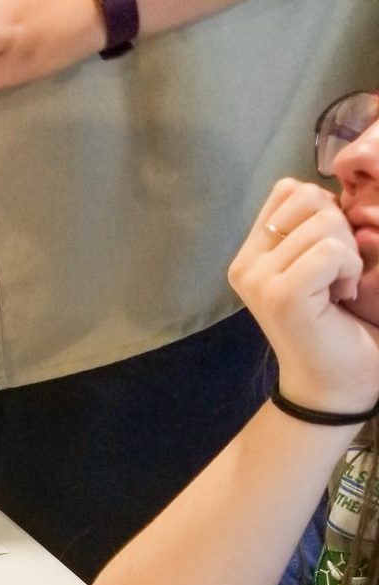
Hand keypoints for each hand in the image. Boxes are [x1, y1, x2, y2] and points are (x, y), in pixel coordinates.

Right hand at [228, 179, 378, 415]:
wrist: (336, 384)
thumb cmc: (338, 323)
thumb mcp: (321, 259)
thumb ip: (314, 223)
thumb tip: (332, 191)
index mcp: (250, 253)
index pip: (289, 189)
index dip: (325, 211)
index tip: (329, 256)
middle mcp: (245, 264)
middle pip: (308, 197)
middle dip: (340, 228)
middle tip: (338, 273)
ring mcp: (257, 280)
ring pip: (325, 221)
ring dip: (350, 252)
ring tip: (340, 287)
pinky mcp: (280, 295)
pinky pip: (333, 250)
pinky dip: (351, 269)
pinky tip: (343, 295)